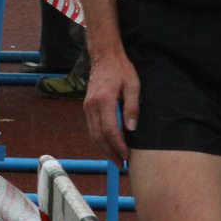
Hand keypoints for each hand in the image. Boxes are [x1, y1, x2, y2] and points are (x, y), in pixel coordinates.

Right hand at [83, 50, 139, 167]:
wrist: (104, 56)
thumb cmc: (121, 69)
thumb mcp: (133, 85)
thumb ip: (132, 107)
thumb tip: (131, 129)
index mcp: (104, 100)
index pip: (109, 130)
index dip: (118, 146)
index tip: (126, 155)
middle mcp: (92, 105)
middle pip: (98, 136)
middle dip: (109, 152)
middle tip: (121, 164)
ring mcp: (87, 106)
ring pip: (92, 133)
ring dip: (103, 148)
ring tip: (115, 158)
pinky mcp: (87, 106)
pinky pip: (91, 127)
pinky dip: (99, 139)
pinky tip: (107, 144)